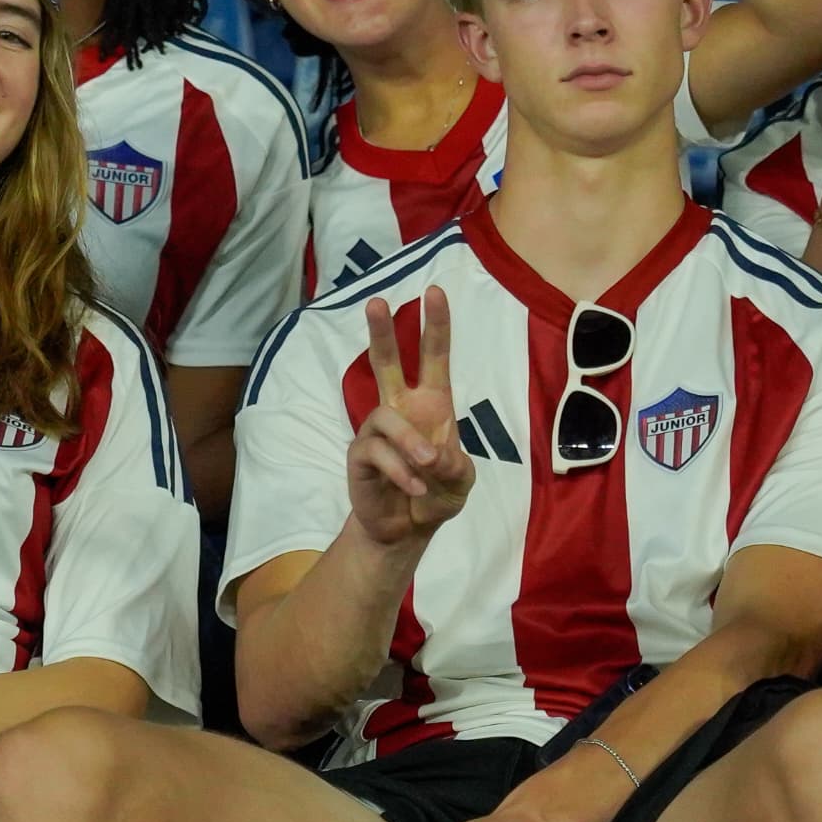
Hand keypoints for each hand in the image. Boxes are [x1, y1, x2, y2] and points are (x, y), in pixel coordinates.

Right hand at [345, 289, 474, 550]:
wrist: (406, 530)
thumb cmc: (436, 494)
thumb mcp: (461, 482)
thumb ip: (455, 466)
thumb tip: (432, 454)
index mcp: (431, 405)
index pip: (434, 358)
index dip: (436, 325)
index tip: (435, 291)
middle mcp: (401, 409)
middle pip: (386, 362)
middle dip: (381, 332)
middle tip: (376, 302)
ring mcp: (377, 431)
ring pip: (385, 416)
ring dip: (410, 443)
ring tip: (427, 467)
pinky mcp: (360, 455)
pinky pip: (377, 453)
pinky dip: (400, 472)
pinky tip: (415, 487)